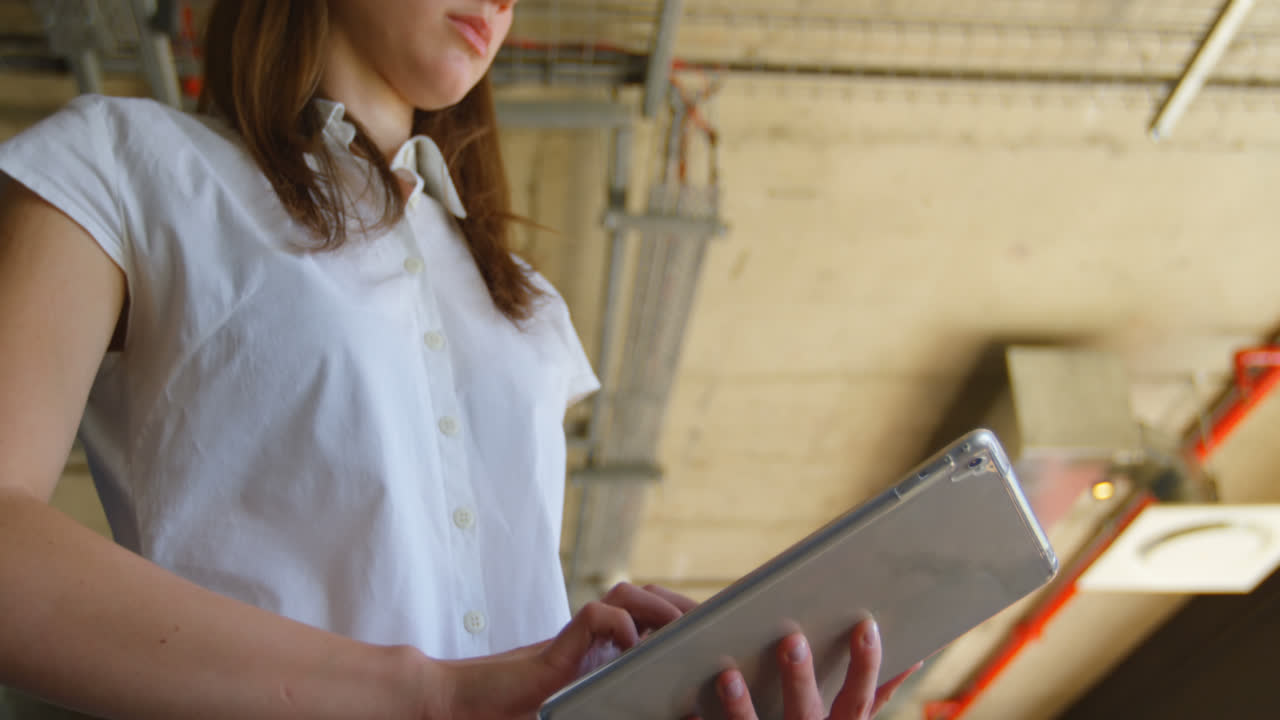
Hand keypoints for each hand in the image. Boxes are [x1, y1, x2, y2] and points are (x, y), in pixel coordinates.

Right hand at [433, 582, 694, 719]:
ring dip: (657, 609)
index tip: (723, 629)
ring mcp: (578, 641)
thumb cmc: (531, 712)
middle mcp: (597, 643)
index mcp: (611, 658)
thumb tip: (687, 710)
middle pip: (651, 601)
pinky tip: (630, 644)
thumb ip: (628, 703)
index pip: (657, 622)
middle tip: (714, 626)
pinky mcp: (558, 647)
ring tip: (681, 632)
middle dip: (685, 609)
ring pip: (627, 597)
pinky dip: (616, 623)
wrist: (470, 710)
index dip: (689, 619)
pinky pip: (595, 617)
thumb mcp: (592, 707)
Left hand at [694, 619, 919, 719]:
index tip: (866, 626)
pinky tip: (691, 705)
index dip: (865, 667)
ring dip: (741, 706)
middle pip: (808, 714)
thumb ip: (873, 695)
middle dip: (799, 679)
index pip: (859, 701)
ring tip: (728, 674)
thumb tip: (915, 655)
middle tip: (790, 641)